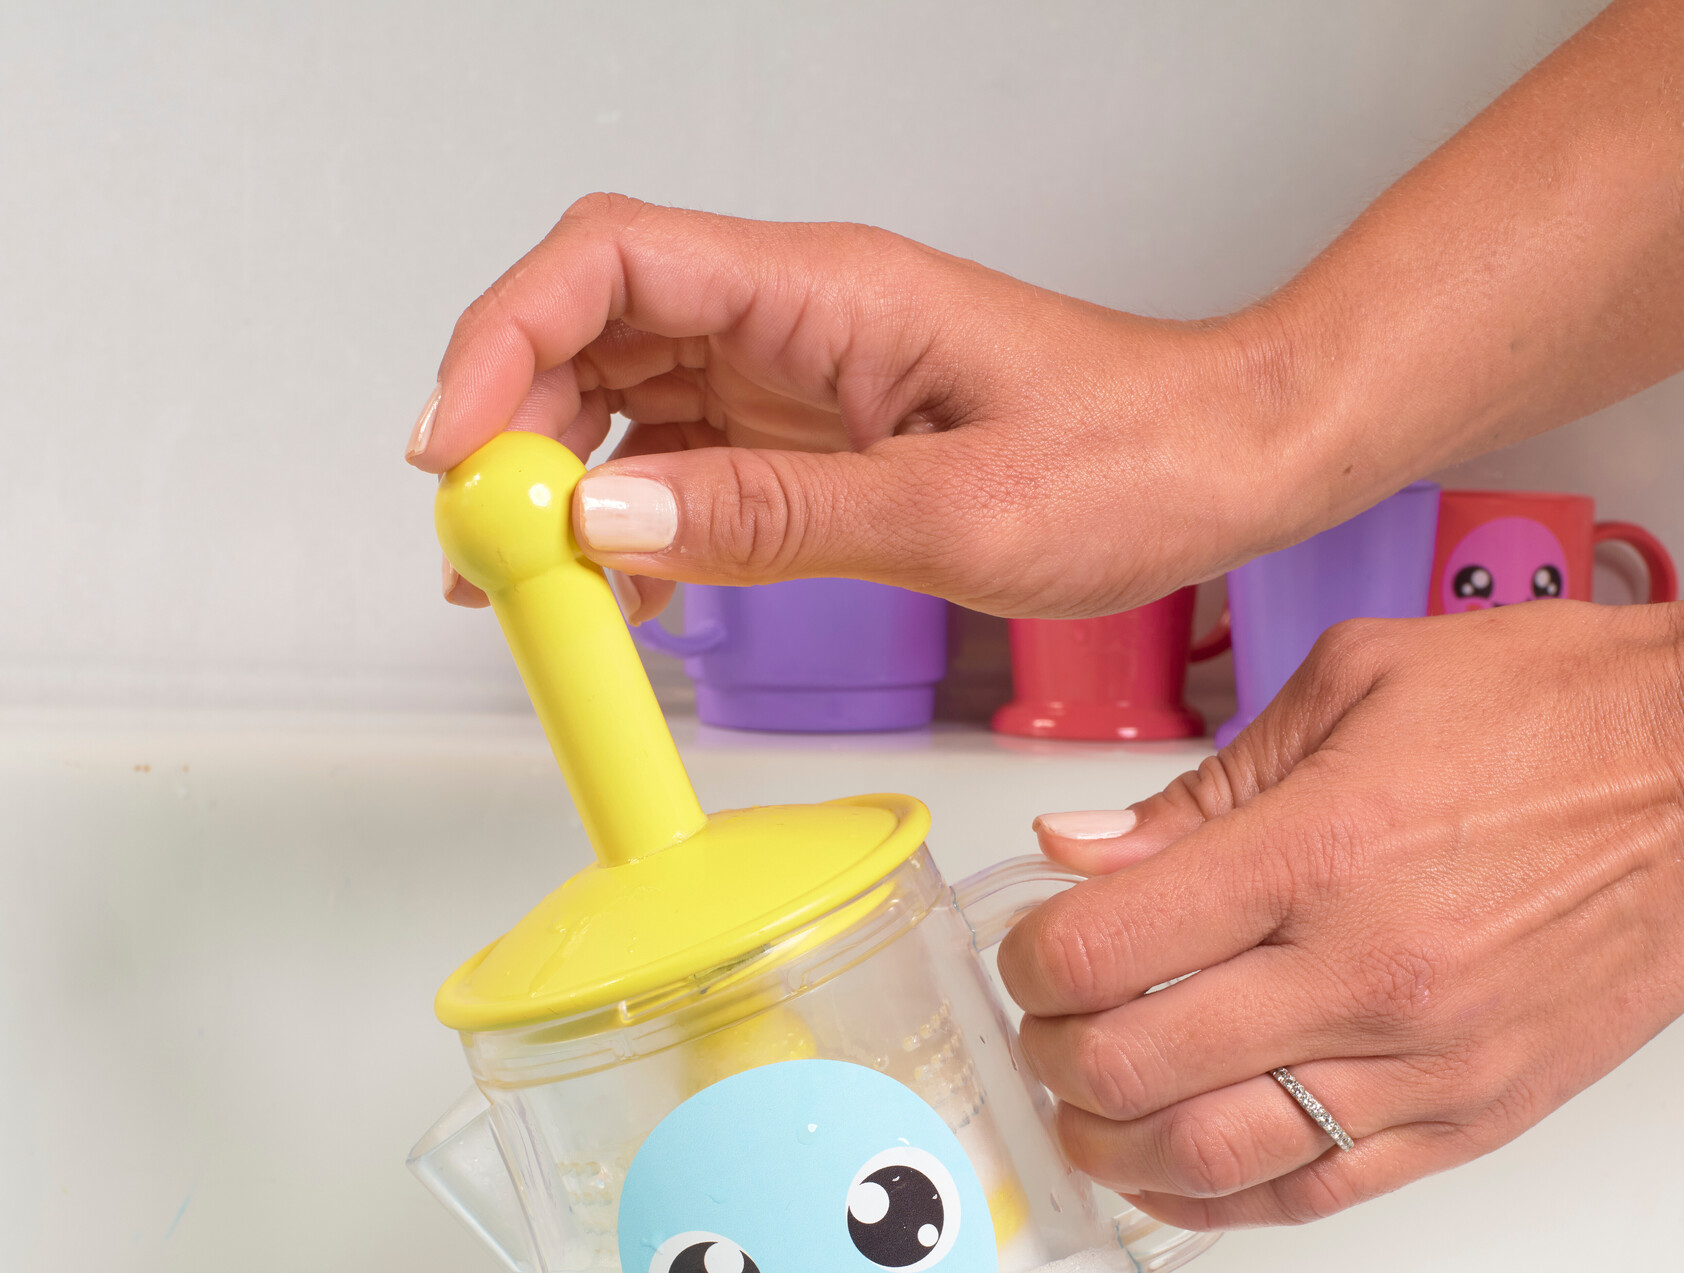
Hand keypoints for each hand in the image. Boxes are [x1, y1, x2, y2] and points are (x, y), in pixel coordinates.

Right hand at [407, 195, 1329, 622]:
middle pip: (599, 333)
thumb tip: (615, 522)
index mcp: (827, 294)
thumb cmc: (1134, 461)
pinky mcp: (829, 442)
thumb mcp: (954, 512)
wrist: (1226, 466)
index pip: (612, 265)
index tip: (458, 451)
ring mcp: (811, 381)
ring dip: (570, 488)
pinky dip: (648, 526)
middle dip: (516, 429)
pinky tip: (632, 595)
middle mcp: (802, 322)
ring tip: (534, 592)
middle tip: (483, 551)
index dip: (506, 340)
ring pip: (638, 404)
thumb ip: (778, 518)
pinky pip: (701, 467)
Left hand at [997, 592, 1683, 1228]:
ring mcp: (1422, 1065)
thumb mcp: (1358, 682)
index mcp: (1315, 853)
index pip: (1099, 953)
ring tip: (1095, 1110)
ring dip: (1115, 1147)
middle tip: (1048, 1034)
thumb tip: (1080, 850)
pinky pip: (1316, 1195)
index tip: (1033, 952)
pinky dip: (1219, 1201)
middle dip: (1053, 1062)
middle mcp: (1360, 975)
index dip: (1030, 963)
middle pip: (1132, 1073)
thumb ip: (1205, 788)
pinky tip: (1175, 1169)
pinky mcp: (1475, 1119)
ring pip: (1209, 1161)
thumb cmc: (1558, 708)